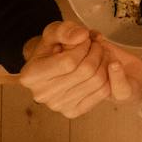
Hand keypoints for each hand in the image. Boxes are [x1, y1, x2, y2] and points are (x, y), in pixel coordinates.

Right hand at [0, 22, 141, 117]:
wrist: (50, 67)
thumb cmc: (52, 47)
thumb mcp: (53, 31)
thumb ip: (65, 30)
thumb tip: (81, 36)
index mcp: (31, 76)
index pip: (69, 61)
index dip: (84, 46)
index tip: (85, 39)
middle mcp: (42, 95)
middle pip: (85, 71)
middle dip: (97, 52)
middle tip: (96, 45)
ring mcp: (58, 106)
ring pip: (97, 81)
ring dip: (104, 62)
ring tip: (99, 54)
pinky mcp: (73, 112)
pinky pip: (102, 93)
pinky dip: (109, 77)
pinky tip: (102, 68)